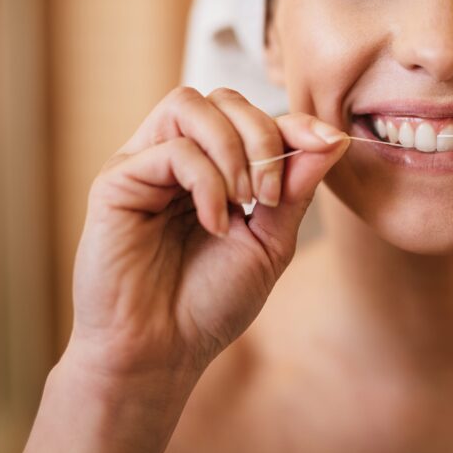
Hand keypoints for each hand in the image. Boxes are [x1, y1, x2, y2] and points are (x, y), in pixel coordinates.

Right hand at [68, 86, 348, 384]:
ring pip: (190, 105)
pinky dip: (207, 181)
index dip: (293, 121)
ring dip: (233, 148)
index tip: (328, 144)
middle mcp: (175, 157)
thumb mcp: (270, 242)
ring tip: (244, 202)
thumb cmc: (209, 304)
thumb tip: (335, 138)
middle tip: (272, 194)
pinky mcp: (117, 180)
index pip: (252, 116)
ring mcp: (143, 164)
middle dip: (263, 134)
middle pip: (223, 98)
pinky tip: (214, 224)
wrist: (160, 354)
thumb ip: (296, 189)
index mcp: (211, 168)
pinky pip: (172, 149)